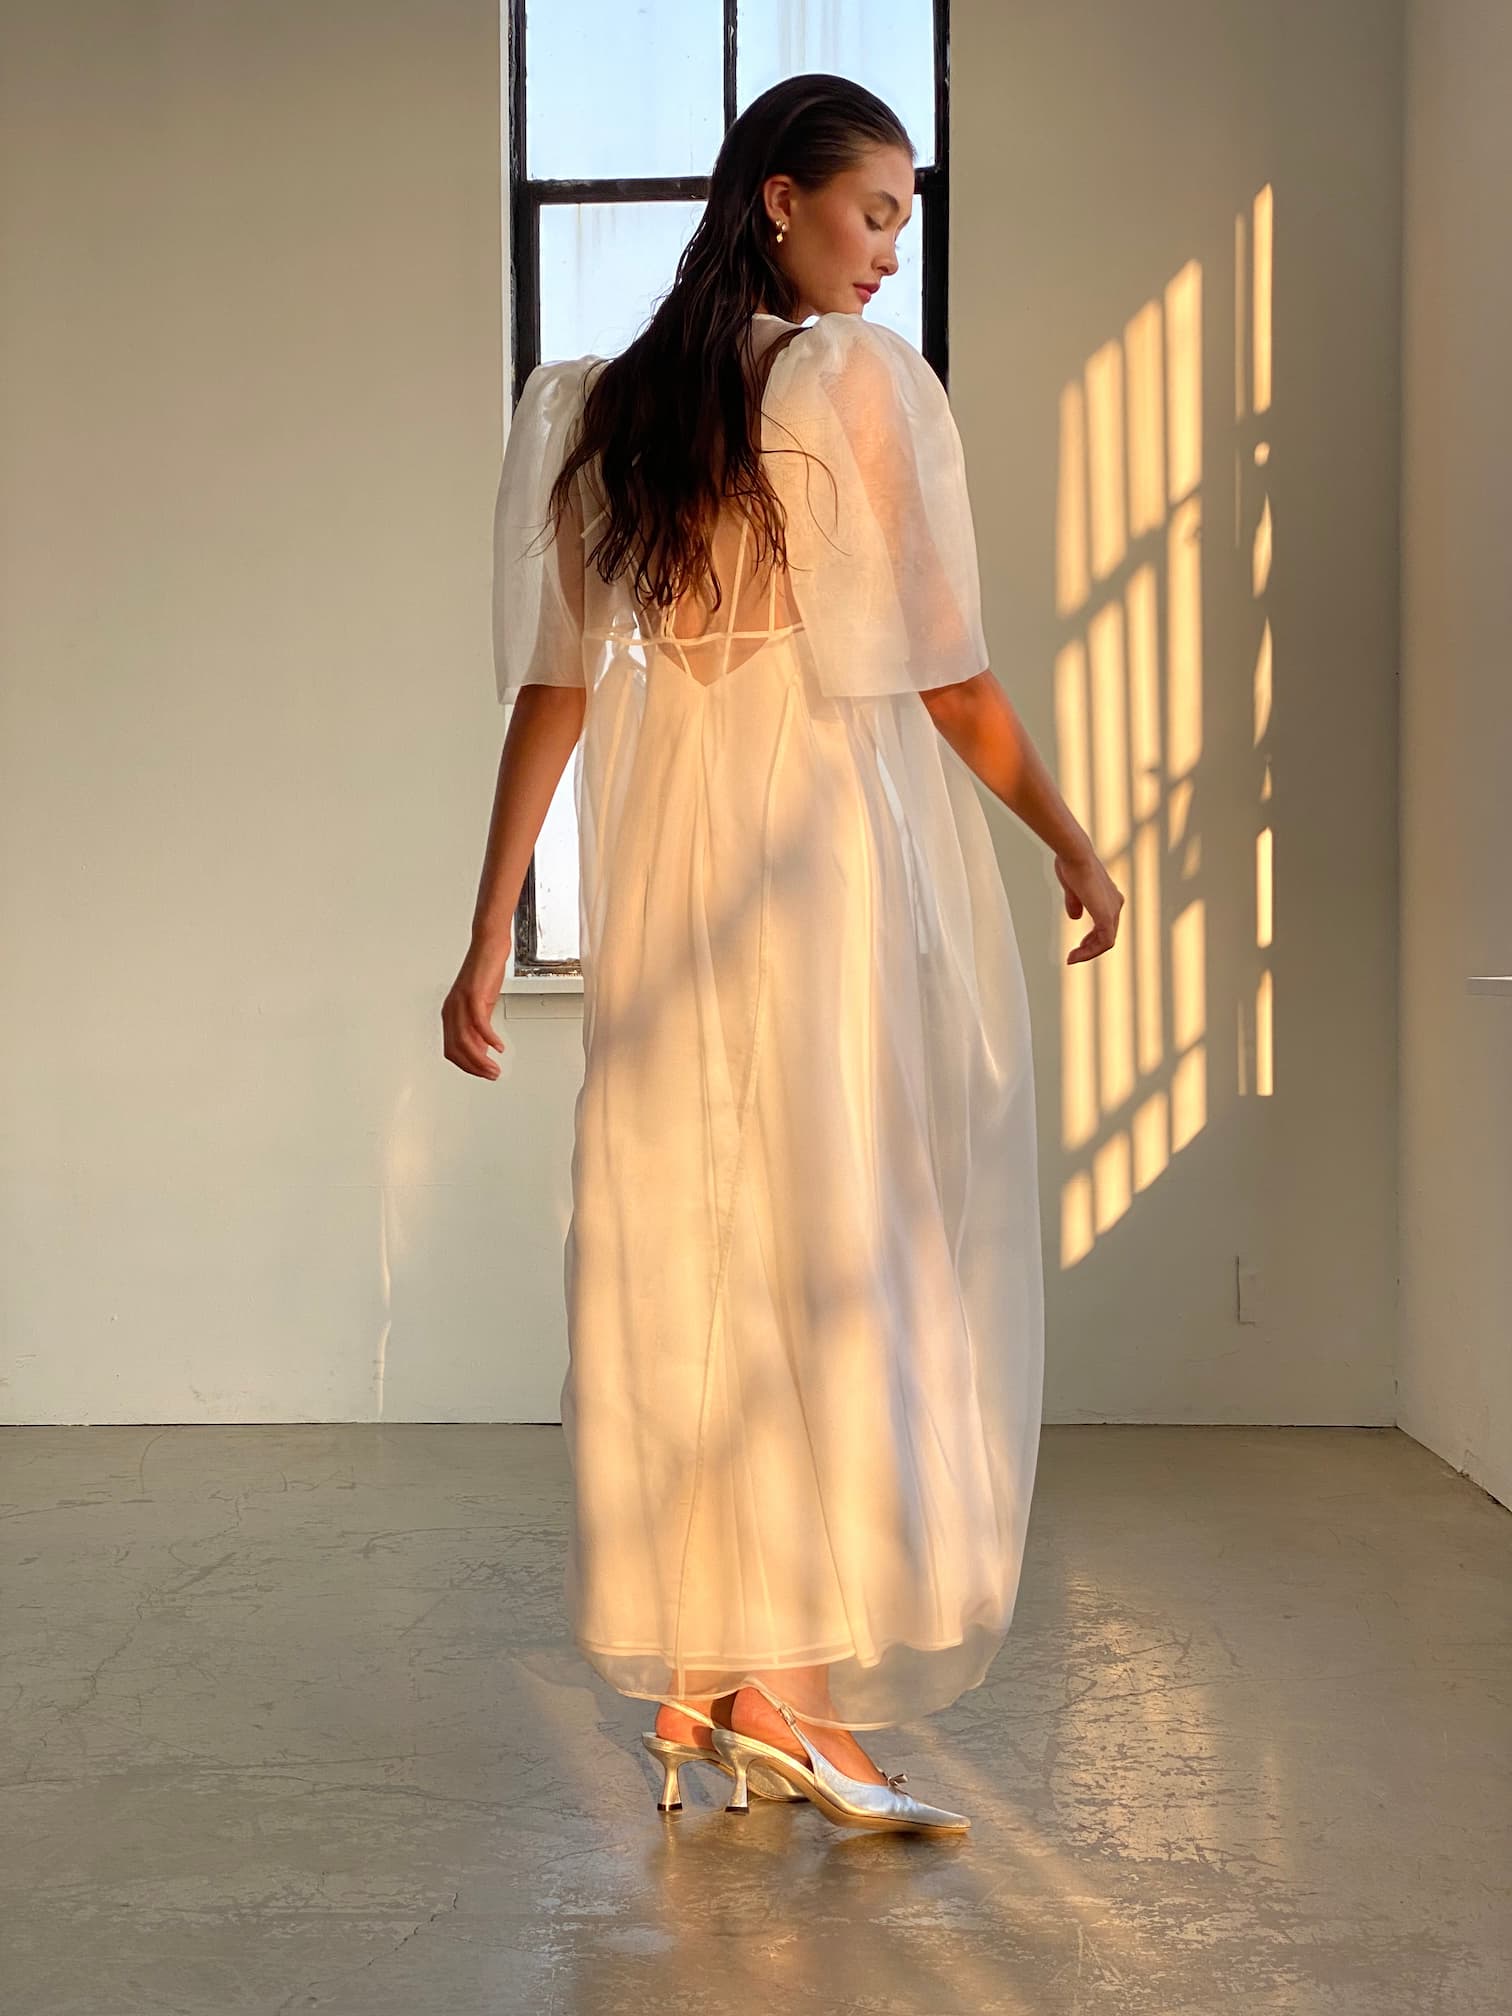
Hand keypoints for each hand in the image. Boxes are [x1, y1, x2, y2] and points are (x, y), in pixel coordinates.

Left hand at [441, 939, 508, 1078]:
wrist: (488, 945)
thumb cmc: (484, 971)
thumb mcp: (482, 1005)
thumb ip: (478, 1026)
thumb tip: (481, 1048)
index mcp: (451, 1013)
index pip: (452, 1049)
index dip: (466, 1065)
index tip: (482, 1073)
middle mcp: (452, 1009)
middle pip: (456, 1049)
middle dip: (474, 1067)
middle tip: (491, 1075)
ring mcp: (460, 1002)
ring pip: (465, 1040)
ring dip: (481, 1059)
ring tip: (494, 1068)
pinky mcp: (473, 995)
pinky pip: (479, 1023)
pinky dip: (489, 1038)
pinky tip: (498, 1046)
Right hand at [1055, 847, 1123, 964]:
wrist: (1075, 855)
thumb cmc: (1071, 864)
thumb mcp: (1073, 889)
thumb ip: (1075, 903)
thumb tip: (1075, 917)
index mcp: (1109, 897)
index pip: (1105, 925)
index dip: (1091, 939)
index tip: (1077, 947)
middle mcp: (1115, 904)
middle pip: (1106, 935)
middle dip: (1090, 948)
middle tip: (1074, 956)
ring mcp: (1113, 910)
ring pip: (1106, 942)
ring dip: (1088, 953)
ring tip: (1073, 958)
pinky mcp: (1106, 916)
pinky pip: (1104, 943)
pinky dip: (1090, 952)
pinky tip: (1075, 955)